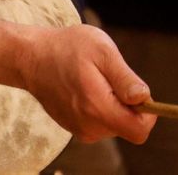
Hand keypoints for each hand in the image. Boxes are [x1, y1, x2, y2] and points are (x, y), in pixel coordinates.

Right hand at [19, 23, 155, 143]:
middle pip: (127, 126)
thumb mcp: (101, 50)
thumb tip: (145, 99)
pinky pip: (99, 123)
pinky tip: (82, 87)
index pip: (139, 130)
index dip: (147, 112)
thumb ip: (124, 77)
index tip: (133, 89)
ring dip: (111, 104)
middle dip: (126, 104)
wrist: (29, 56)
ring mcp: (79, 129)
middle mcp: (88, 126)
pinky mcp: (73, 127)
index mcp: (97, 107)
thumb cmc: (66, 48)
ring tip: (92, 79)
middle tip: (106, 76)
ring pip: (114, 124)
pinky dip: (98, 107)